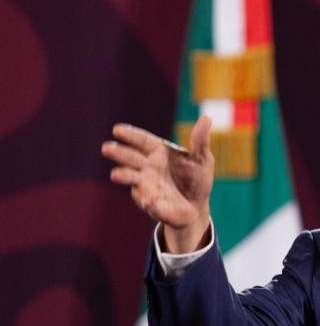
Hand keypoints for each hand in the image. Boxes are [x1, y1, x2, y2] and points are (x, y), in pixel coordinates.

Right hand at [102, 115, 213, 252]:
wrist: (197, 206)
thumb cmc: (197, 178)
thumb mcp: (202, 159)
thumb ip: (200, 141)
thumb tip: (207, 118)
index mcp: (158, 152)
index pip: (142, 140)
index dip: (130, 135)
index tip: (118, 130)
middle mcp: (147, 167)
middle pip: (131, 157)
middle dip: (119, 153)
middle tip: (107, 148)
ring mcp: (145, 185)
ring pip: (131, 178)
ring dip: (124, 175)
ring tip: (116, 174)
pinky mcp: (150, 203)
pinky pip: (147, 202)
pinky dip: (147, 200)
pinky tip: (149, 200)